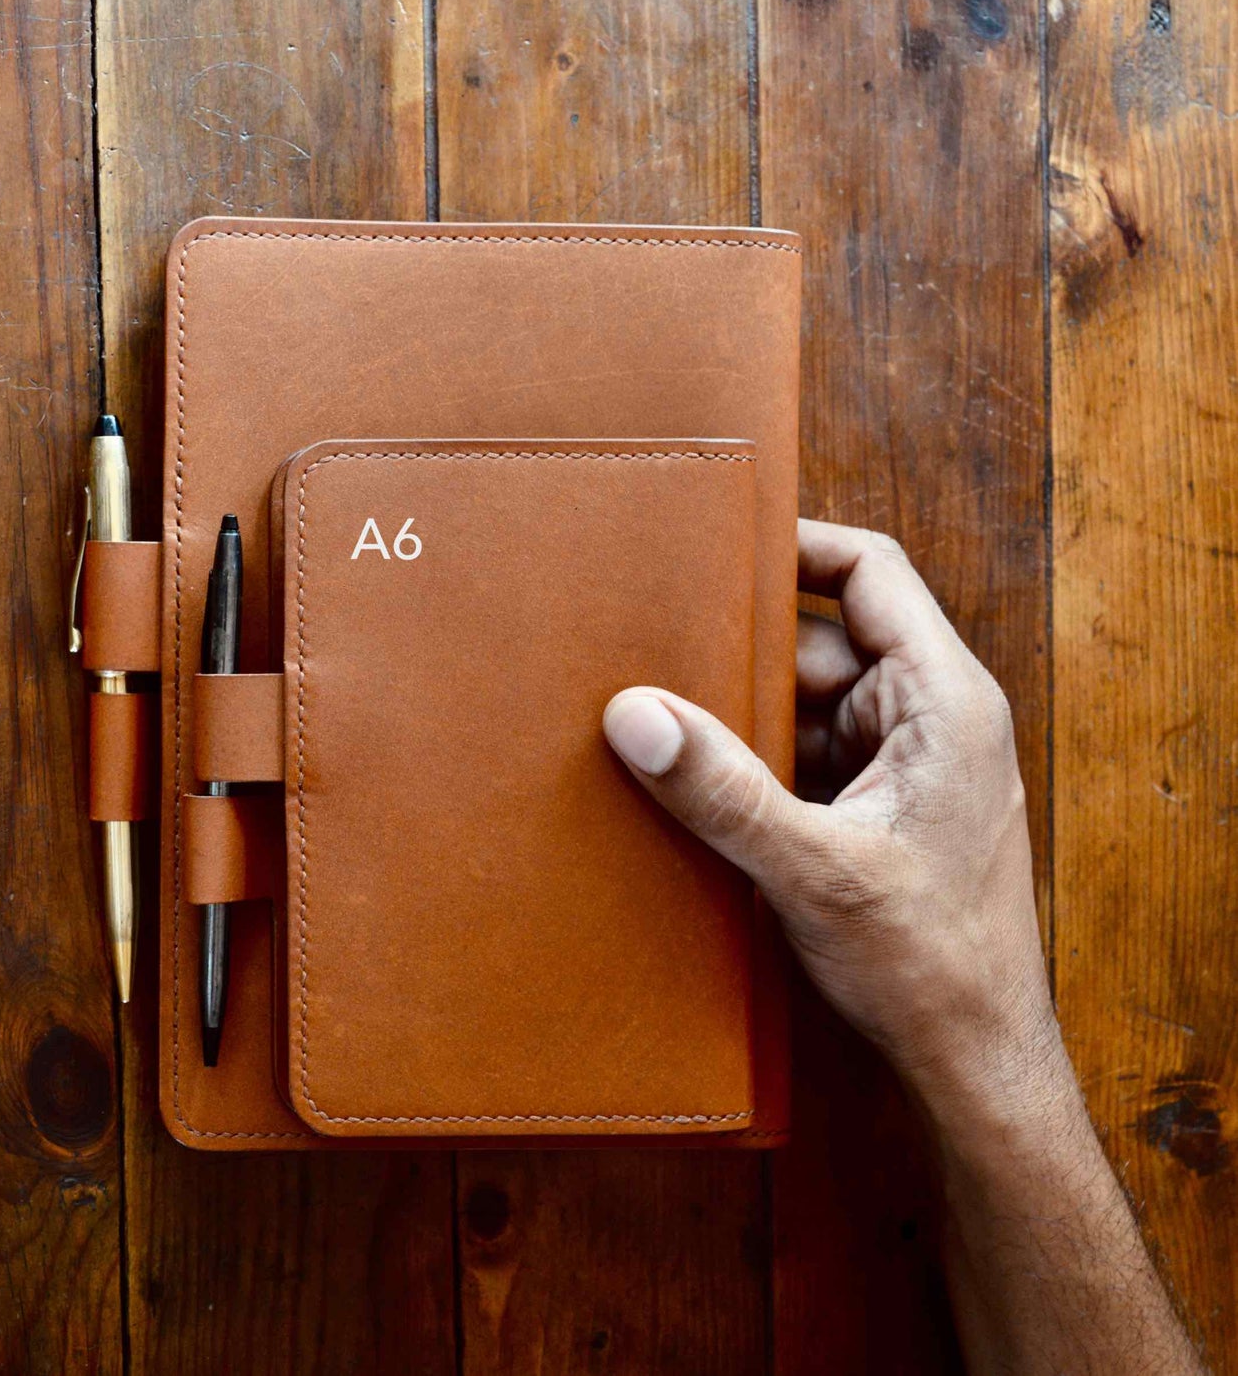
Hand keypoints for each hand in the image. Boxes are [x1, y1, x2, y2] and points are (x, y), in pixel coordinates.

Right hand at [602, 519, 1056, 1119]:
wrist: (974, 1064)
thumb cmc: (934, 966)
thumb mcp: (815, 870)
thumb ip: (721, 790)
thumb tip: (635, 715)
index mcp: (943, 700)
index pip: (870, 572)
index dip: (797, 547)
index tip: (717, 546)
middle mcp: (927, 718)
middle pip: (820, 642)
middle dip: (740, 650)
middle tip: (656, 649)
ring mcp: (899, 766)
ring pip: (804, 706)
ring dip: (740, 718)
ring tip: (664, 722)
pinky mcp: (872, 811)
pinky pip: (801, 758)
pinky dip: (752, 766)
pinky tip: (696, 784)